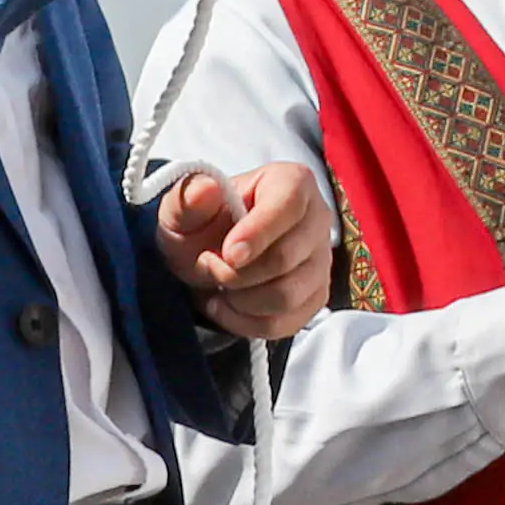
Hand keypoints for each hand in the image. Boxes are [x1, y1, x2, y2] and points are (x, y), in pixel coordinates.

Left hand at [158, 161, 337, 341]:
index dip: (258, 232)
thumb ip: (188, 199)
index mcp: (292, 182)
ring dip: (241, 300)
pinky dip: (248, 322)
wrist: (210, 254)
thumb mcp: (184, 208)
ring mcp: (320, 262)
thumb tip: (203, 191)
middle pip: (285, 258)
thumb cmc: (202, 224)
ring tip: (218, 288)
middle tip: (207, 266)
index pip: (288, 205)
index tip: (227, 254)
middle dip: (235, 273)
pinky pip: (286, 323)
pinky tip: (229, 306)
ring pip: (287, 296)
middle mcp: (316, 220)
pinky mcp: (315, 297)